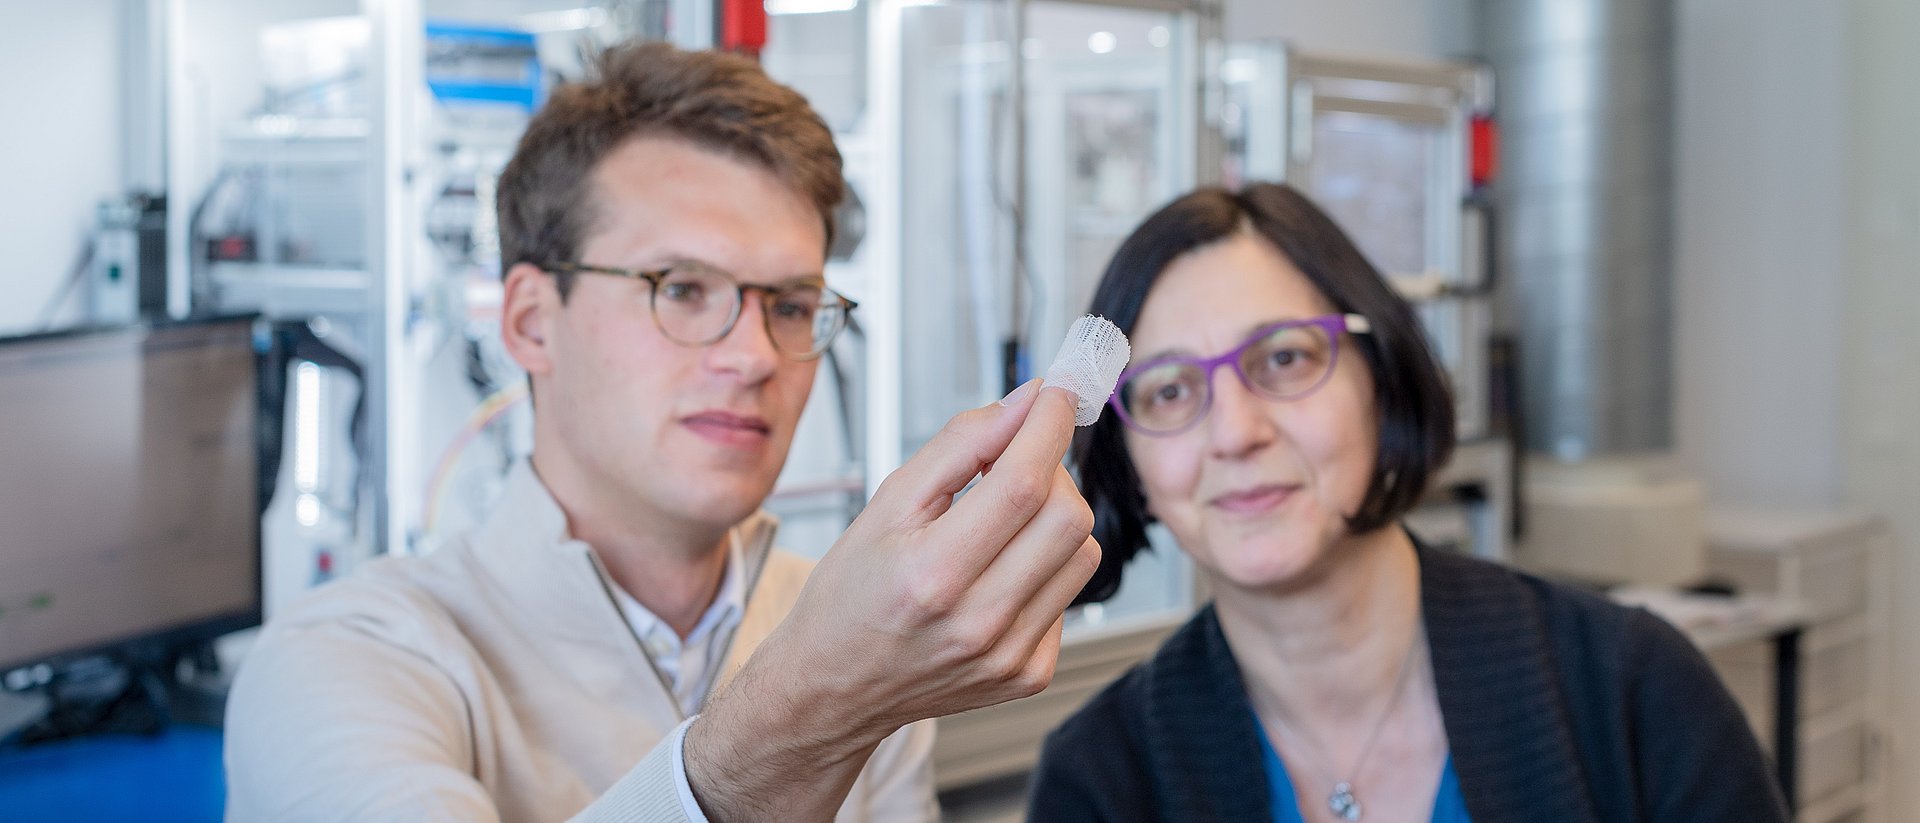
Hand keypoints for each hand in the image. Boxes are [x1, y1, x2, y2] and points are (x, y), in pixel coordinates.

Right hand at [686, 381, 1099, 819]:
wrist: (833, 688)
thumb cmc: (849, 596)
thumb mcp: (885, 504)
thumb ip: (960, 445)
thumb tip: (1025, 402)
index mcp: (932, 574)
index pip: (1023, 483)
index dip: (1048, 427)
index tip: (1054, 396)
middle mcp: (978, 623)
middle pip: (1068, 517)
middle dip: (1052, 470)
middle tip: (1016, 461)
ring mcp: (1009, 656)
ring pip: (1081, 553)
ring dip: (1054, 517)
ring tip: (1003, 518)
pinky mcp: (1029, 674)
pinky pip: (1069, 594)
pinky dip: (1046, 565)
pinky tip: (1000, 569)